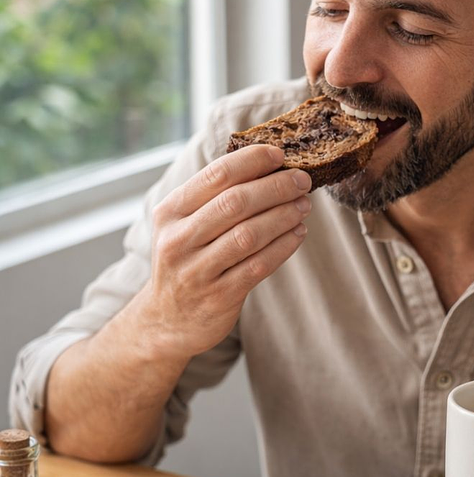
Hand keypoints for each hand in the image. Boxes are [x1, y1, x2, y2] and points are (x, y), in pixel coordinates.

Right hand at [141, 145, 311, 359]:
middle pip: (235, 203)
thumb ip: (213, 198)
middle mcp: (179, 239)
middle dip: (275, 187)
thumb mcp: (184, 225)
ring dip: (283, 216)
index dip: (252, 161)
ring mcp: (197, 270)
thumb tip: (266, 164)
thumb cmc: (186, 261)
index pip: (215, 176)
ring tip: (304, 206)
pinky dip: (283, 247)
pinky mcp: (218, 296)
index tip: (280, 155)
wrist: (167, 321)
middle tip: (302, 180)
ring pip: (248, 235)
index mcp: (171, 212)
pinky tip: (298, 234)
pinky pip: (258, 266)